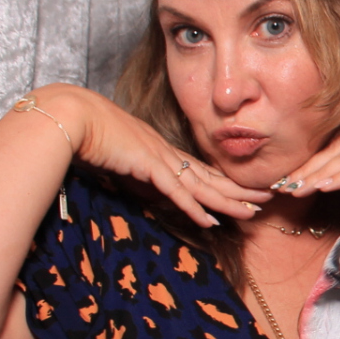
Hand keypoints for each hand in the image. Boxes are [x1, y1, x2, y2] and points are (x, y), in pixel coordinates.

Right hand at [29, 84, 268, 226]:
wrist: (71, 117)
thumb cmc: (89, 134)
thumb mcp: (119, 157)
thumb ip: (135, 174)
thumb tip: (145, 189)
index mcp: (162, 151)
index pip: (202, 171)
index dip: (226, 183)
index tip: (247, 192)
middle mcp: (167, 154)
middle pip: (212, 178)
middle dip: (241, 190)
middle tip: (268, 198)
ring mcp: (159, 159)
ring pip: (203, 186)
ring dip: (228, 201)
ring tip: (253, 212)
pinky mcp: (147, 166)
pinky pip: (176, 192)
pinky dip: (194, 208)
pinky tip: (211, 221)